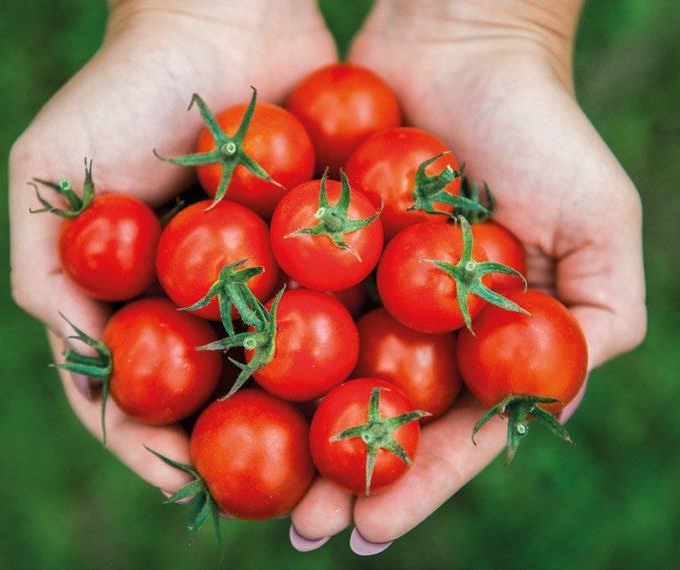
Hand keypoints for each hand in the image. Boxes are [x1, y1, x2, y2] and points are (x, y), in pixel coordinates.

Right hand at [9, 0, 334, 494]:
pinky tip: (381, 384)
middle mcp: (207, 298)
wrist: (220, 19)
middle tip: (280, 498)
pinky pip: (343, 307)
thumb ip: (47, 271)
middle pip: (225, 394)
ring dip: (311, 417)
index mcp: (140, 298)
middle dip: (248, 451)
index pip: (143, 392)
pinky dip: (358, 347)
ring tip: (340, 464)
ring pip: (291, 364)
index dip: (157, 443)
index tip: (185, 479)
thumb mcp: (47, 176)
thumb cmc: (124, 89)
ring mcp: (270, 276)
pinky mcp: (326, 246)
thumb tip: (78, 365)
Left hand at [290, 0, 645, 553]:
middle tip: (301, 528)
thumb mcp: (600, 220)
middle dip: (345, 476)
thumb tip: (554, 405)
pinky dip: (263, 348)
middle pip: (381, 418)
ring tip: (261, 488)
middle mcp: (422, 323)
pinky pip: (290, 305)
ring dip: (296, 433)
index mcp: (483, 337)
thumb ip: (599, 316)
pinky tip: (229, 394)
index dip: (416, 484)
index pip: (451, 429)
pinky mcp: (321, 249)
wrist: (460, 43)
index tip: (370, 530)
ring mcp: (368, 289)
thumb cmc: (538, 126)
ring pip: (327, 377)